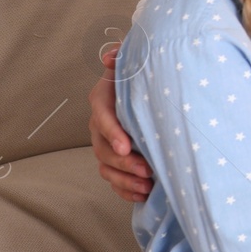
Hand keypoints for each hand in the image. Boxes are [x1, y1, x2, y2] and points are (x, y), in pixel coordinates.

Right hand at [90, 44, 152, 201]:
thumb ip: (123, 58)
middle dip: (124, 162)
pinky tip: (144, 194)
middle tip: (146, 169)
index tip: (126, 146)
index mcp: (102, 101)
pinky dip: (126, 189)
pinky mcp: (115, 162)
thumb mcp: (134, 64)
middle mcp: (100, 126)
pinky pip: (114, 180)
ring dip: (126, 179)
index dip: (112, 133)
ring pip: (107, 168)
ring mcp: (106, 145)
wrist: (150, 91)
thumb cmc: (141, 76)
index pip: (102, 117)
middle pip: (103, 149)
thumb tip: (110, 57)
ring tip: (148, 184)